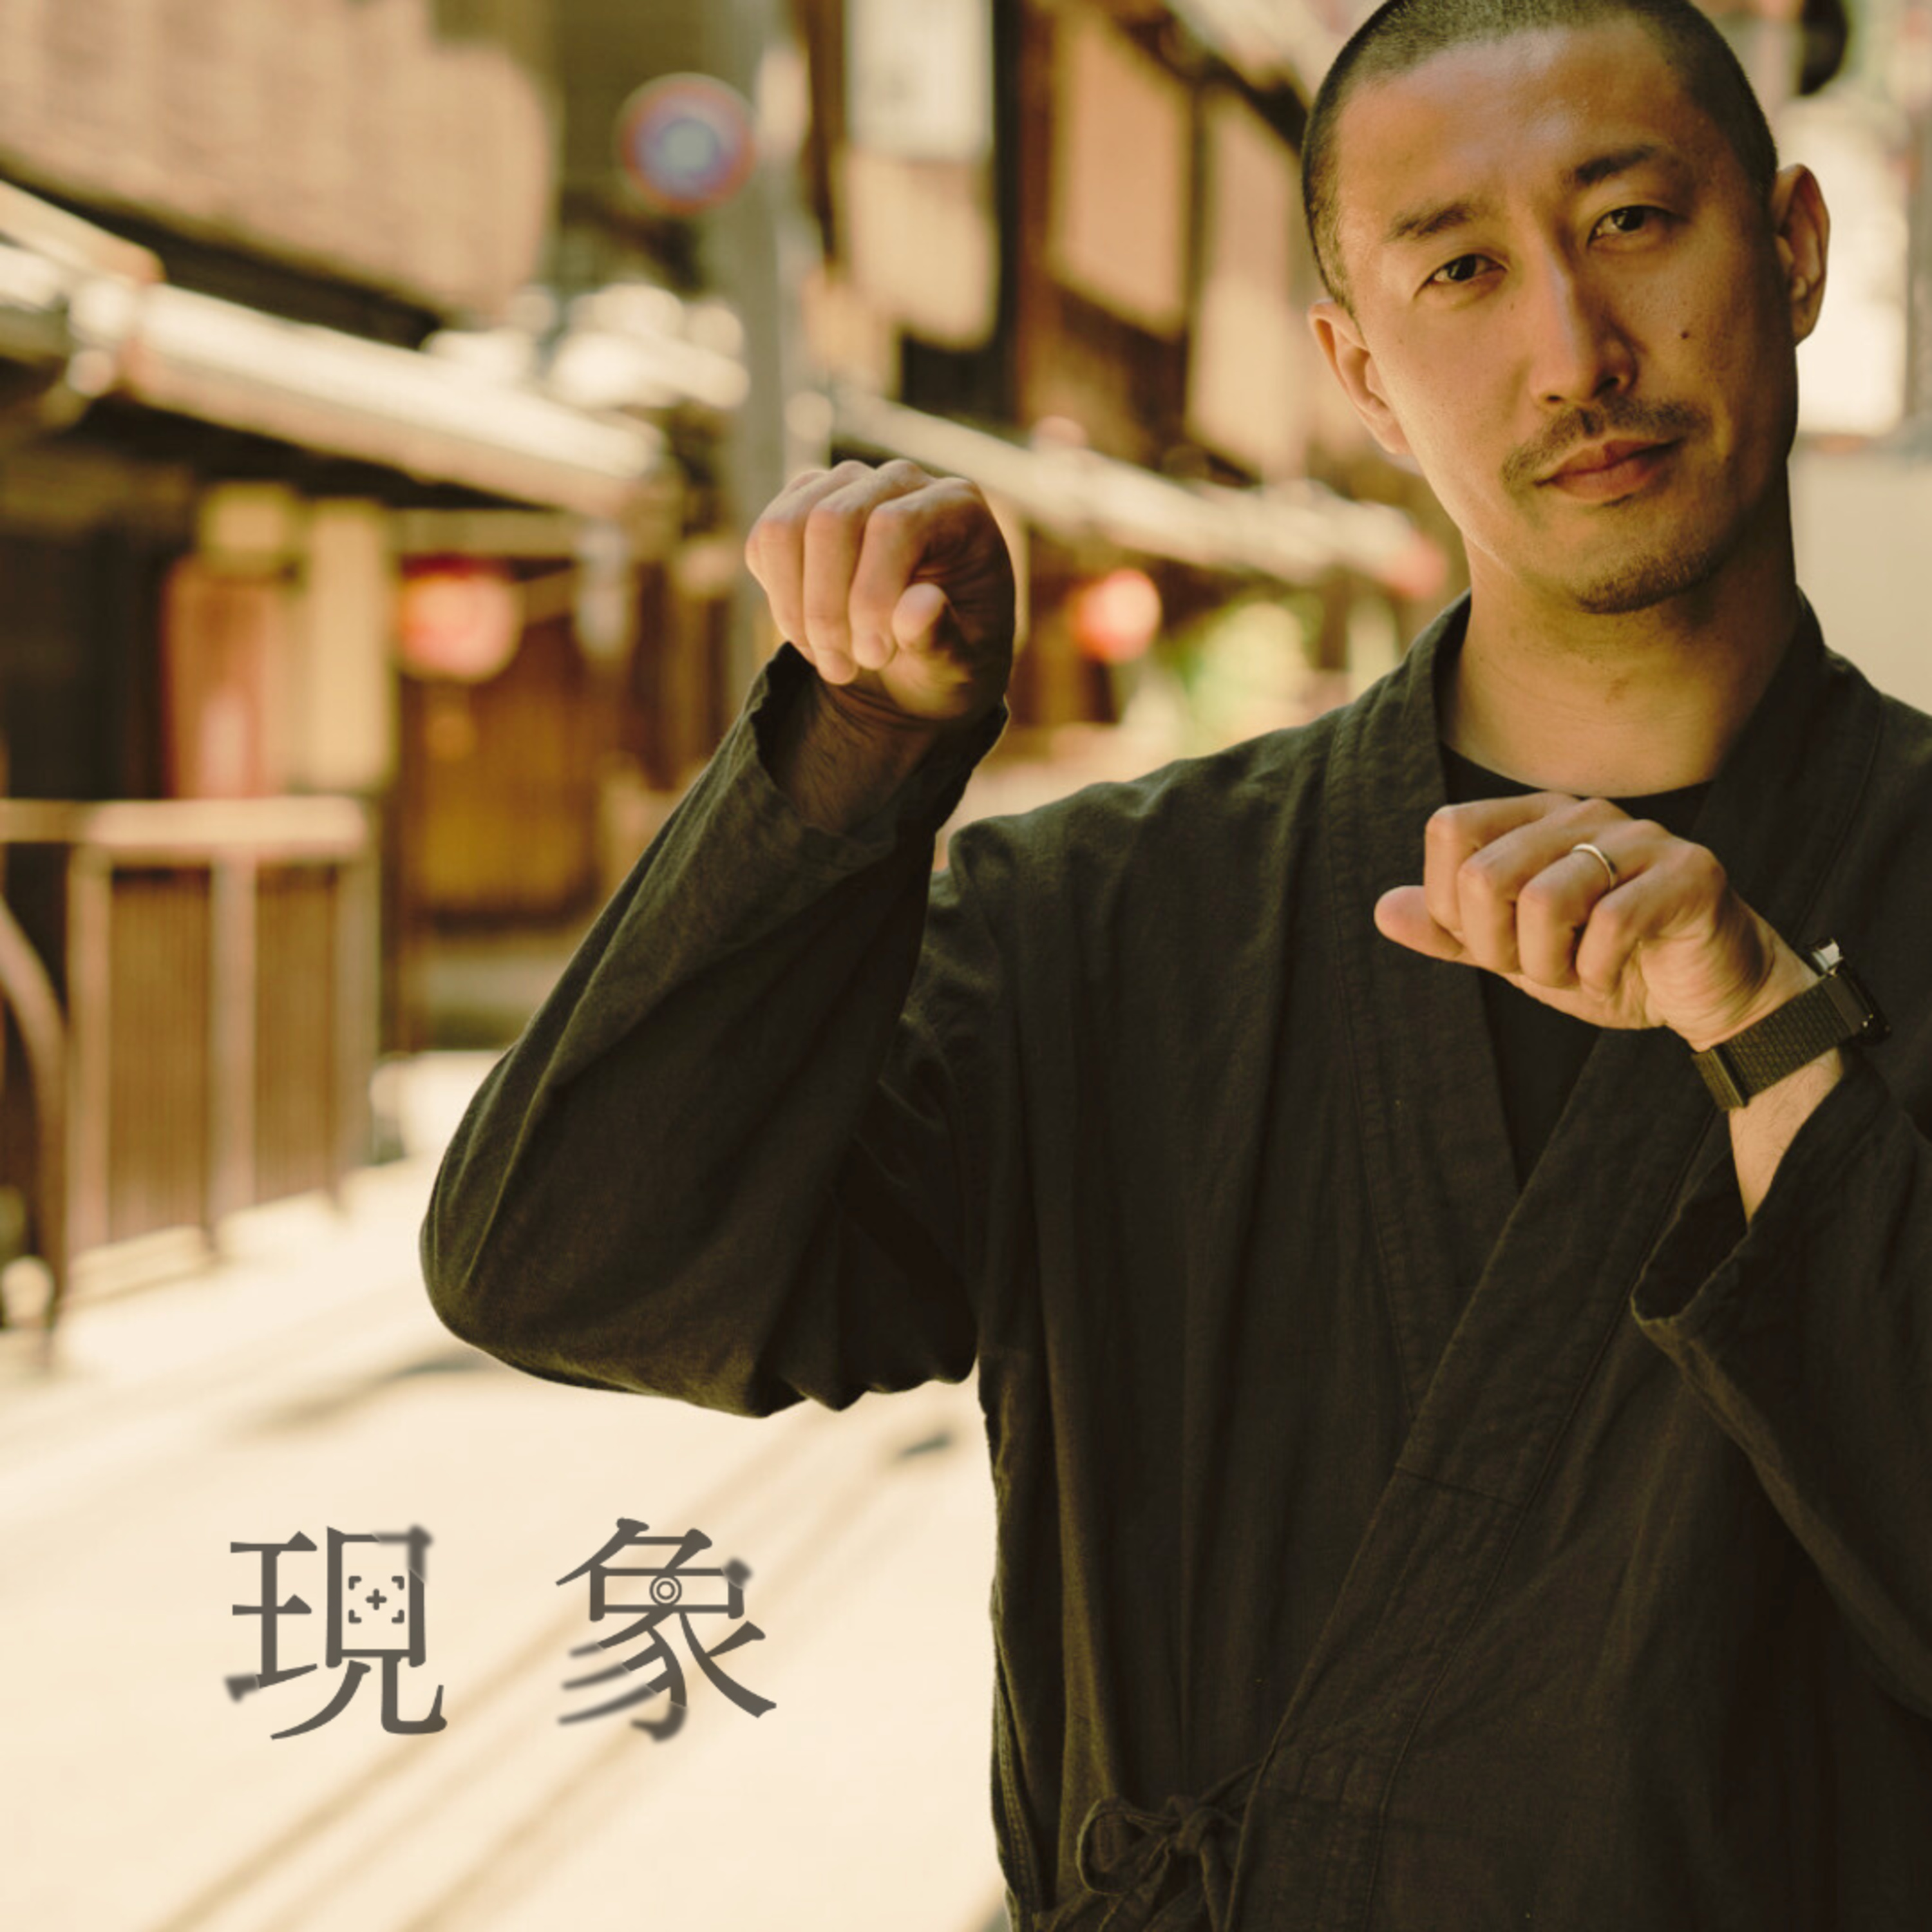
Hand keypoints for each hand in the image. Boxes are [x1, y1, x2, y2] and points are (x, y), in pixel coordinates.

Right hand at [743, 458, 1014, 729]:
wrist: (920, 655)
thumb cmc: (950, 655)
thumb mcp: (961, 666)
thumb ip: (945, 640)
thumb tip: (918, 607)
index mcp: (955, 508)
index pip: (893, 526)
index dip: (871, 596)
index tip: (874, 658)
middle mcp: (900, 481)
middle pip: (830, 520)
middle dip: (825, 609)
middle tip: (842, 670)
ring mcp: (847, 485)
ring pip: (784, 527)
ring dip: (793, 608)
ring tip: (826, 659)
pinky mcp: (804, 502)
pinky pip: (764, 542)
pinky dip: (778, 598)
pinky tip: (812, 635)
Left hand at [1374, 793, 1815, 1048]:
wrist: (1704, 995)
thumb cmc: (1607, 963)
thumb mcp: (1515, 954)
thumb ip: (1451, 931)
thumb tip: (1383, 909)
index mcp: (1534, 818)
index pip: (1449, 830)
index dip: (1451, 906)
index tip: (1494, 944)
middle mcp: (1582, 813)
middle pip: (1486, 874)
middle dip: (1500, 948)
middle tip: (1539, 968)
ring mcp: (1640, 836)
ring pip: (1544, 900)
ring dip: (1549, 965)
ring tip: (1577, 972)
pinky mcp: (1689, 872)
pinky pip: (1612, 923)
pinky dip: (1600, 972)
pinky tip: (1616, 976)